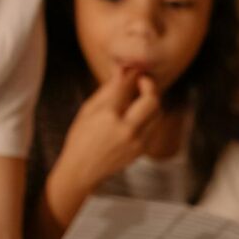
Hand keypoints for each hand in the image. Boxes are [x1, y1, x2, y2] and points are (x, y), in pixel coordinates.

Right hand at [53, 68, 160, 191]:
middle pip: (152, 100)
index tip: (134, 67)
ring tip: (139, 95)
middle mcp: (126, 129)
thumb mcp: (88, 111)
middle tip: (142, 80)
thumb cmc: (80, 137)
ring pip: (157, 113)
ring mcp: (137, 142)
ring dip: (151, 101)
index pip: (127, 87)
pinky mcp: (142, 150)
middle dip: (150, 86)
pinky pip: (153, 126)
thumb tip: (121, 70)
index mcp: (108, 116)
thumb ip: (108, 90)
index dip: (132, 73)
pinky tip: (137, 113)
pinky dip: (149, 116)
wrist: (82, 170)